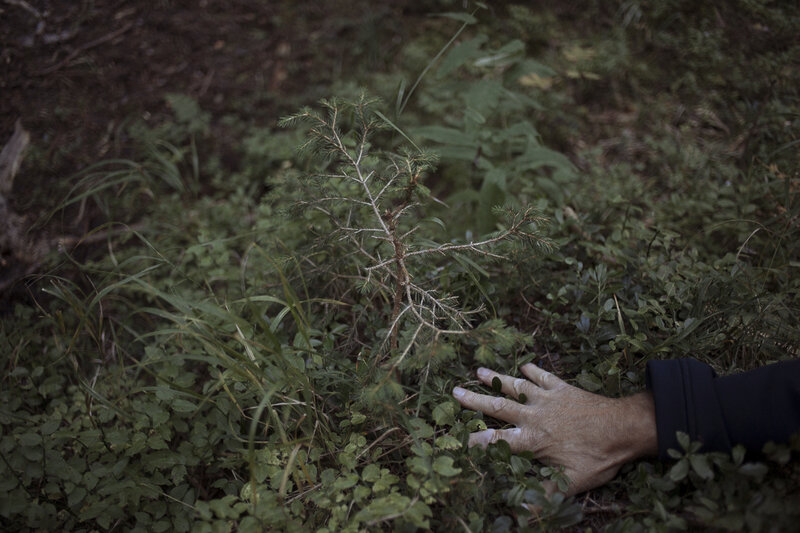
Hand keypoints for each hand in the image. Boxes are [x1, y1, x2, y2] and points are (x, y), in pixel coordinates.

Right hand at [452, 363, 656, 497]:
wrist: (624, 428)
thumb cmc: (599, 457)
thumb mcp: (572, 482)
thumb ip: (544, 495)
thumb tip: (520, 514)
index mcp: (534, 440)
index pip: (498, 440)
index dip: (477, 440)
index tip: (460, 439)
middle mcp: (535, 416)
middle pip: (499, 407)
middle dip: (475, 400)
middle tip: (455, 392)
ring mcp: (548, 399)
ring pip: (516, 386)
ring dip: (496, 378)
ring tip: (478, 371)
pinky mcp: (562, 388)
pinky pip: (543, 376)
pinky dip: (533, 370)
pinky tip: (524, 366)